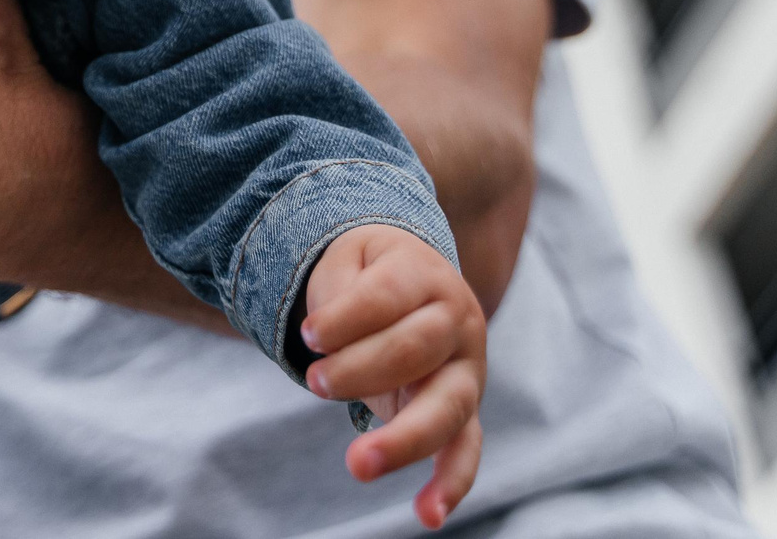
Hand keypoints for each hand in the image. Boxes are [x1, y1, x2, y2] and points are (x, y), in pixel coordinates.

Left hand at [299, 225, 486, 527]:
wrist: (412, 277)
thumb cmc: (369, 276)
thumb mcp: (349, 263)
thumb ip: (341, 295)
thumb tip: (330, 340)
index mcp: (424, 275)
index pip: (387, 297)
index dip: (346, 318)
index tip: (309, 336)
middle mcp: (457, 320)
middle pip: (416, 348)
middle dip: (361, 370)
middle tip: (315, 383)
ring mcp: (467, 368)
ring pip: (446, 405)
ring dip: (401, 438)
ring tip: (358, 464)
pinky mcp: (465, 409)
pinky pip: (466, 449)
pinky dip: (451, 483)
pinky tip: (428, 514)